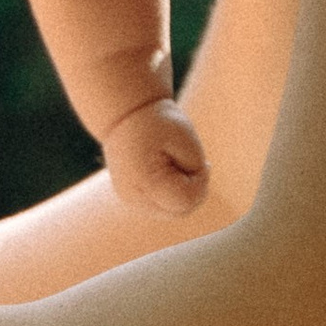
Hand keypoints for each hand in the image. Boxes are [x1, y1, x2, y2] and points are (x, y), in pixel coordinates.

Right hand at [101, 95, 210, 217]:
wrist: (124, 114)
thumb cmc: (157, 122)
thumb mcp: (185, 139)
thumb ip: (196, 171)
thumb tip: (196, 196)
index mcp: (145, 180)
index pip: (187, 200)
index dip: (201, 181)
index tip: (199, 160)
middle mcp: (134, 197)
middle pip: (181, 211)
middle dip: (193, 188)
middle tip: (188, 161)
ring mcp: (131, 201)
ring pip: (174, 211)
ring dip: (183, 192)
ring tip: (175, 164)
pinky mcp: (133, 200)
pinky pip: (164, 206)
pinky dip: (172, 193)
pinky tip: (168, 172)